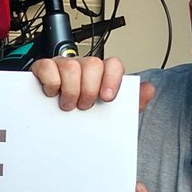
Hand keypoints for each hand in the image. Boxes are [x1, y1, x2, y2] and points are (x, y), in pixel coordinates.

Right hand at [31, 55, 152, 111]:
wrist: (55, 127)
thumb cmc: (82, 114)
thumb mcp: (108, 114)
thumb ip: (130, 103)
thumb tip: (148, 90)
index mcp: (101, 75)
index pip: (113, 64)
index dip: (112, 79)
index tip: (107, 98)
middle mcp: (83, 68)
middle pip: (92, 64)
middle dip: (89, 89)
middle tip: (84, 106)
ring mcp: (63, 66)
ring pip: (71, 66)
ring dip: (70, 90)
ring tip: (68, 105)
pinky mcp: (43, 70)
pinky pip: (47, 67)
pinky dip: (51, 83)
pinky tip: (53, 95)